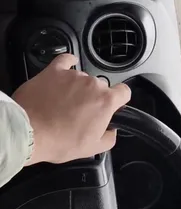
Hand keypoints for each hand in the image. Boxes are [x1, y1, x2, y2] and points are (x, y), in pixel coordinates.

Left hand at [12, 54, 130, 164]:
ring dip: (78, 88)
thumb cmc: (58, 141)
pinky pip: (66, 60)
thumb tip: (111, 131)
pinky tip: (69, 65)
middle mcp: (92, 84)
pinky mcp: (54, 71)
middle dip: (94, 97)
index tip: (114, 105)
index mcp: (105, 101)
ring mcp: (72, 75)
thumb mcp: (92, 149)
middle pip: (101, 86)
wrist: (29, 133)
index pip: (124, 91)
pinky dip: (69, 62)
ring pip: (83, 78)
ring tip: (64, 103)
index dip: (120, 99)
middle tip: (82, 113)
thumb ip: (109, 137)